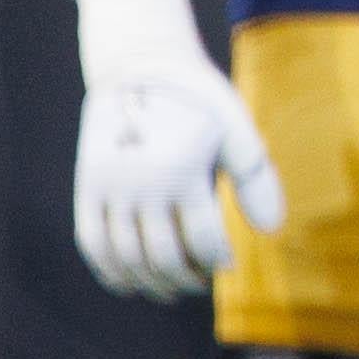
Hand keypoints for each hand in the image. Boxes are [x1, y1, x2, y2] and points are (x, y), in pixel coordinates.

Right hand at [73, 50, 279, 300]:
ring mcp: (110, 187)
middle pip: (162, 254)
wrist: (140, 69)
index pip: (203, 237)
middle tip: (200, 283)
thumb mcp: (237, 131)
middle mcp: (142, 183)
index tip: (227, 266)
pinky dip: (109, 269)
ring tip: (171, 288)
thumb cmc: (200, 103)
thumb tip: (271, 230)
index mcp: (184, 170)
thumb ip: (256, 180)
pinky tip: (129, 283)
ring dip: (150, 281)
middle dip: (185, 278)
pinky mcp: (87, 187)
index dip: (217, 260)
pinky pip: (92, 242)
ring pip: (125, 255)